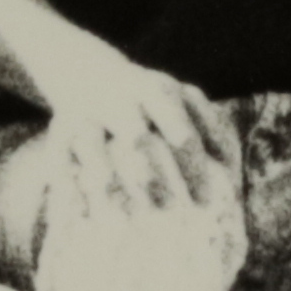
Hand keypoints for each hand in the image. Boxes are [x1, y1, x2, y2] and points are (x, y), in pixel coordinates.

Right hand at [42, 46, 246, 217]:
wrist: (84, 68)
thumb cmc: (149, 101)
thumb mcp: (179, 101)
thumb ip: (208, 128)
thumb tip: (233, 171)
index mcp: (158, 92)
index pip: (181, 133)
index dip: (195, 169)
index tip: (206, 204)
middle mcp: (120, 100)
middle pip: (136, 139)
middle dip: (151, 178)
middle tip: (165, 214)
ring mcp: (86, 112)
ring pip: (92, 147)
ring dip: (105, 182)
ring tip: (119, 222)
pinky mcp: (58, 129)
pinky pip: (57, 160)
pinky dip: (66, 188)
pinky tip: (80, 218)